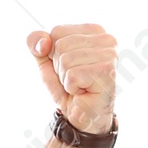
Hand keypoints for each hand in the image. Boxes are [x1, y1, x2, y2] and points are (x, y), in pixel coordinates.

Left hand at [28, 22, 116, 136]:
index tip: (70, 67)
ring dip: (66, 79)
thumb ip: (37, 44)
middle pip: (60, 45)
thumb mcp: (47, 62)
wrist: (82, 118)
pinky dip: (72, 87)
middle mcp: (107, 39)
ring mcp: (110, 54)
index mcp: (94, 30)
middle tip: (75, 80)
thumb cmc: (69, 88)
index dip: (54, 54)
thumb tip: (43, 41)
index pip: (57, 32)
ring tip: (80, 86)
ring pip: (66, 60)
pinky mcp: (107, 71)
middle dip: (60, 67)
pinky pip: (72, 75)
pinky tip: (84, 92)